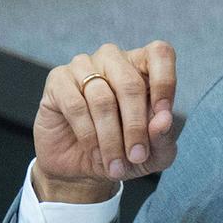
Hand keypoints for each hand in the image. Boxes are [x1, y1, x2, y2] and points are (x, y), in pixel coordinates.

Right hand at [33, 40, 178, 202]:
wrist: (82, 169)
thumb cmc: (124, 153)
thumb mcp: (153, 155)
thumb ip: (163, 137)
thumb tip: (164, 120)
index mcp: (142, 66)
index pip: (159, 53)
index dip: (164, 82)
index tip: (163, 116)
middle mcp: (113, 60)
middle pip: (131, 83)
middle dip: (135, 126)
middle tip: (137, 157)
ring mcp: (83, 66)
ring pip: (102, 98)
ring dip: (110, 139)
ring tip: (115, 166)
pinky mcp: (58, 80)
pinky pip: (75, 105)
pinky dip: (88, 135)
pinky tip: (94, 154)